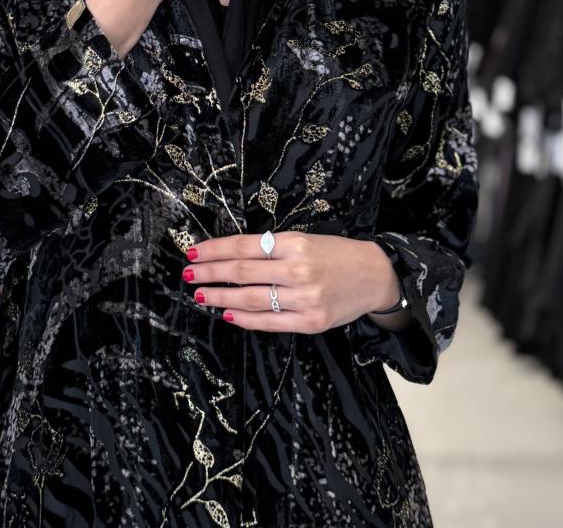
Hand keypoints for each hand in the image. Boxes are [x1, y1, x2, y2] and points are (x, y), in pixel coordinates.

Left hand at [180, 232, 403, 332]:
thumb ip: (272, 248)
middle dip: (210, 272)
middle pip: (243, 272)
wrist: (374, 275)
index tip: (193, 252)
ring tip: (201, 294)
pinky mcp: (311, 322)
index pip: (245, 246)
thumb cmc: (335, 254)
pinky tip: (227, 313)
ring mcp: (305, 298)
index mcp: (295, 243)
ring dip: (220, 297)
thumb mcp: (305, 239)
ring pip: (251, 299)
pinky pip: (270, 322)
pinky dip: (245, 319)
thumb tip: (229, 256)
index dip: (215, 250)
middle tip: (188, 274)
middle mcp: (298, 270)